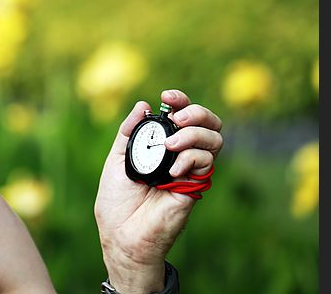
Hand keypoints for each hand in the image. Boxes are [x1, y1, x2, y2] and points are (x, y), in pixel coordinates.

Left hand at [94, 89, 222, 292]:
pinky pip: (206, 164)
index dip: (182, 101)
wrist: (121, 234)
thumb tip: (143, 104)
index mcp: (162, 145)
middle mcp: (180, 155)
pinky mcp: (195, 188)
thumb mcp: (116, 158)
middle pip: (209, 124)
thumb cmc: (116, 200)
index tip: (167, 97)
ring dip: (194, 134)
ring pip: (214, 140)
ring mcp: (190, 171)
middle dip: (197, 112)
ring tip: (170, 145)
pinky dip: (191, 157)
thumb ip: (129, 131)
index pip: (183, 116)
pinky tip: (174, 167)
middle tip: (177, 117)